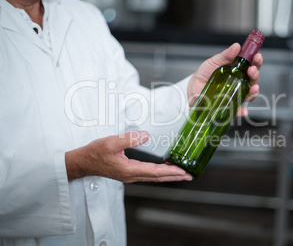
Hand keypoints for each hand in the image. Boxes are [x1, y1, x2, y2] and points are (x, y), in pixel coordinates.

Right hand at [65, 131, 192, 182]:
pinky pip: (147, 175)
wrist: (82, 162)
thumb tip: (145, 135)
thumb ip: (129, 138)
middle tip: (189, 176)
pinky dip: (159, 174)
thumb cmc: (95, 153)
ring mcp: (129, 176)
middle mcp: (131, 176)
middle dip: (174, 177)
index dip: (170, 171)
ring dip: (168, 176)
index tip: (183, 172)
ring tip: (181, 174)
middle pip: (157, 178)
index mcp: (129, 170)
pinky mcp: (127, 173)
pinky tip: (163, 170)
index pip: (155, 172)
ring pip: (153, 178)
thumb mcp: (111, 142)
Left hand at [187, 43, 262, 115]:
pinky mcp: (229, 105)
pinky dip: (242, 110)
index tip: (257, 57)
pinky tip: (243, 110)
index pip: (252, 65)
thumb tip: (236, 46)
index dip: (257, 61)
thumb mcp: (214, 61)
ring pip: (250, 94)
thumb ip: (225, 55)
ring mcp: (236, 94)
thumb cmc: (205, 73)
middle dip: (256, 74)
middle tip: (252, 70)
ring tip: (253, 87)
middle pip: (253, 79)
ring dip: (254, 91)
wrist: (193, 87)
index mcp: (238, 70)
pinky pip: (238, 109)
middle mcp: (240, 82)